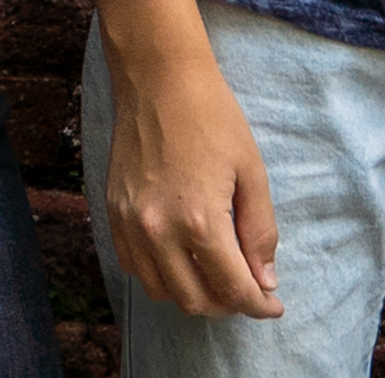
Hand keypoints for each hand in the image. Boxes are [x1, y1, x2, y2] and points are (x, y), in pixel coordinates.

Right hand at [101, 40, 281, 319]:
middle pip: (195, 301)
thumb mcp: (252, 172)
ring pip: (161, 292)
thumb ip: (260, 232)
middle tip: (248, 289)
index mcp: (199, 220)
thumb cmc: (212, 117)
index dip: (258, 304)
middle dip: (228, 304)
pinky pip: (134, 268)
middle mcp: (158, 230)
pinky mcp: (112, 213)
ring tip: (217, 278)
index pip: (233, 288)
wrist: (159, 78)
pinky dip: (161, 276)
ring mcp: (130, 224)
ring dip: (193, 295)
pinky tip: (182, 260)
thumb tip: (264, 280)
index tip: (272, 305)